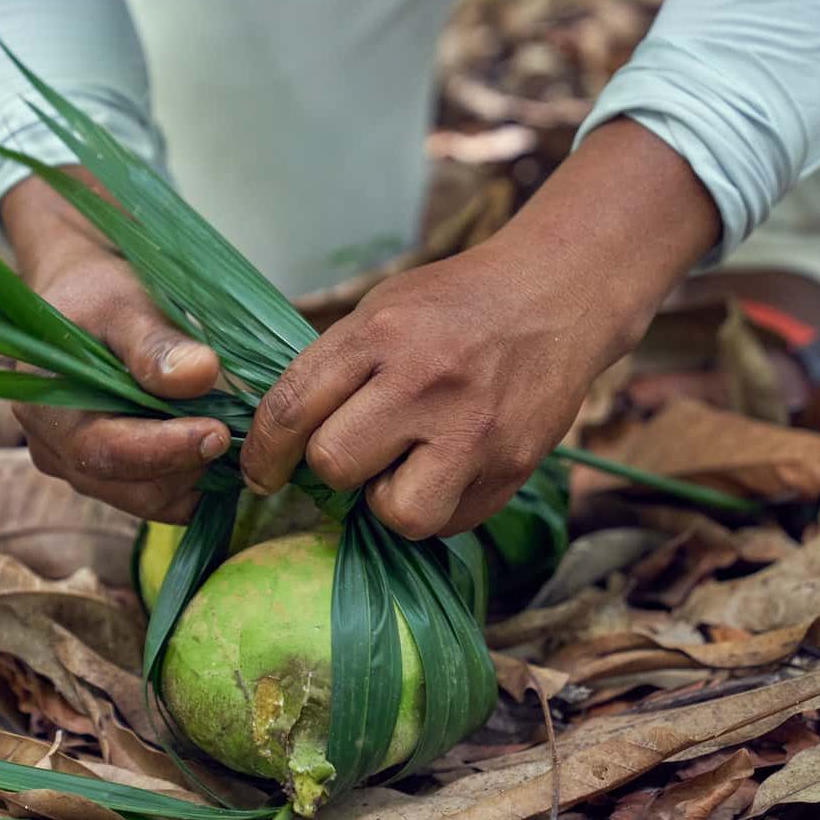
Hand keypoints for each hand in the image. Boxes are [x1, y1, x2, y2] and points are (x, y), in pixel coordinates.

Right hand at [1, 168, 229, 522]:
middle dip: (189, 466)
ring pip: (152, 499)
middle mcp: (57, 452)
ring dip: (197, 475)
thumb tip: (199, 375)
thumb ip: (155, 343)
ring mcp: (85, 470)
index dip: (167, 449)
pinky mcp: (116, 477)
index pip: (107, 452)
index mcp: (46, 410)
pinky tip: (219, 447)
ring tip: (231, 433)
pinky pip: (163, 497)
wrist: (86, 302)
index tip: (218, 433)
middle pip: (133, 488)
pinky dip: (196, 480)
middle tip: (237, 434)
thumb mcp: (124, 304)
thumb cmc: (99, 295)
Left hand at [241, 119, 720, 538]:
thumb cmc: (456, 304)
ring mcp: (474, 430)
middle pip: (333, 464)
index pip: (290, 408)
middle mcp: (425, 382)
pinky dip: (437, 506)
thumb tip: (280, 437)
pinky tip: (448, 469)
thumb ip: (333, 367)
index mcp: (380, 333)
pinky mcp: (512, 466)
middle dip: (333, 467)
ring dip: (388, 500)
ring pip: (396, 513)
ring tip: (406, 467)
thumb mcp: (383, 308)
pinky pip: (450, 523)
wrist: (557, 296)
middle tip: (357, 449)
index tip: (261, 470)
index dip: (262, 452)